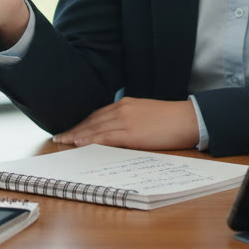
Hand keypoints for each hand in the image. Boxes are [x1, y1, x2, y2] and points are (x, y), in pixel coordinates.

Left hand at [51, 98, 198, 150]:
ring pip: (95, 129)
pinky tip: (79, 144)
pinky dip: (90, 140)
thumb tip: (119, 133)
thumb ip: (131, 120)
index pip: (97, 114)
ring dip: (77, 136)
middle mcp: (123, 109)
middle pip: (92, 120)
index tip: (71, 131)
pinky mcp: (132, 133)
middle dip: (75, 130)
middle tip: (59, 138)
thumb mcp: (146, 114)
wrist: (189, 119)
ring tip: (63, 143)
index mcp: (126, 104)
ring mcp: (126, 120)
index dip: (82, 123)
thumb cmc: (171, 120)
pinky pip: (106, 137)